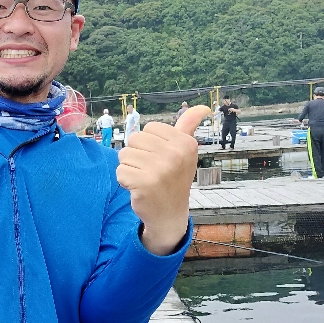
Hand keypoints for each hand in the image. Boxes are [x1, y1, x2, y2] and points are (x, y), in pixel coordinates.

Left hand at [116, 106, 209, 254]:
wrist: (170, 215)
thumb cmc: (174, 178)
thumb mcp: (184, 152)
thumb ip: (188, 127)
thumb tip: (203, 107)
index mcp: (186, 143)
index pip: (149, 128)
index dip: (149, 144)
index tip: (161, 159)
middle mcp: (175, 154)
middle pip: (135, 139)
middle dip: (137, 155)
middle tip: (151, 171)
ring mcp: (160, 169)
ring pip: (124, 155)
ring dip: (129, 168)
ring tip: (144, 179)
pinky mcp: (144, 184)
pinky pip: (120, 171)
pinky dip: (124, 181)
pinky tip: (138, 189)